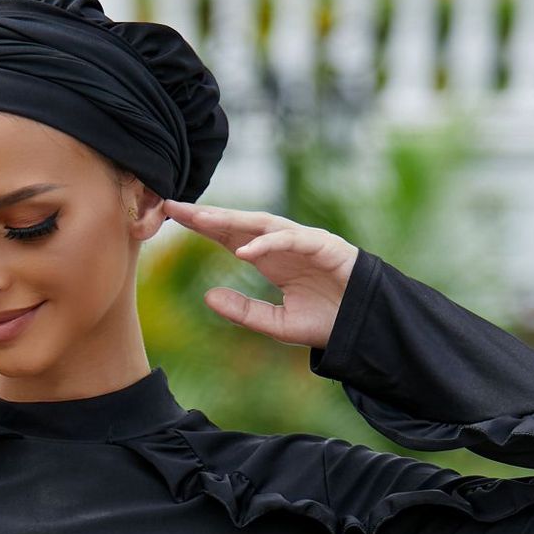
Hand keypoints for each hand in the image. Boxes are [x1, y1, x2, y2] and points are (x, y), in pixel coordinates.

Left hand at [160, 199, 357, 350]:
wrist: (363, 328)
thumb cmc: (323, 321)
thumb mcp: (276, 323)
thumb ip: (243, 311)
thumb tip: (207, 297)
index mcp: (269, 259)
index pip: (229, 236)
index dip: (202, 225)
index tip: (171, 217)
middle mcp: (282, 245)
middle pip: (239, 224)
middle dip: (207, 215)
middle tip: (173, 205)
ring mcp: (303, 242)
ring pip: (262, 224)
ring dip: (232, 221)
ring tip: (202, 220)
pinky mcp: (324, 246)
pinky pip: (291, 241)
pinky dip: (268, 244)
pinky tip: (244, 252)